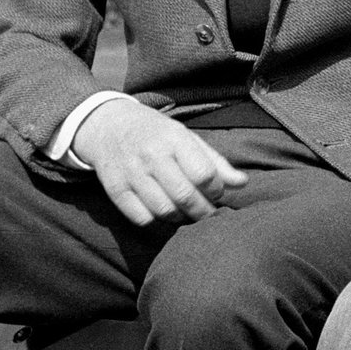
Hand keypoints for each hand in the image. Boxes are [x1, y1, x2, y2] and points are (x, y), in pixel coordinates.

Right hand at [68, 96, 245, 225]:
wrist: (107, 126)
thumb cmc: (156, 134)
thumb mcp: (187, 138)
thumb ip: (216, 162)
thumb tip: (243, 183)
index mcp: (174, 138)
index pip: (204, 174)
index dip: (216, 190)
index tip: (216, 193)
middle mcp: (151, 155)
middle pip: (185, 196)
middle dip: (203, 211)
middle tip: (208, 214)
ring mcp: (131, 173)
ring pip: (164, 210)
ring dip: (182, 219)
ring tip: (189, 216)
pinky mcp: (115, 189)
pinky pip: (142, 218)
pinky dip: (158, 223)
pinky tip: (166, 217)